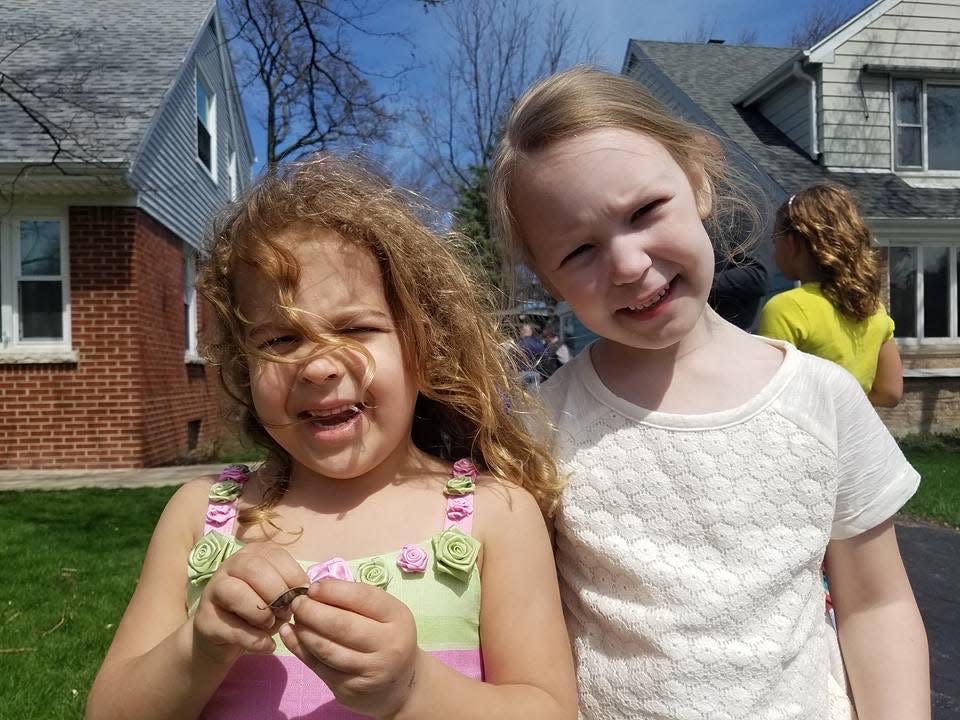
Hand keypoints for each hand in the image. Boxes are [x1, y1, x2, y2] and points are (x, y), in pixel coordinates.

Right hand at [192, 542, 308, 664]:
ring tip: (269, 625)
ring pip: (236, 592)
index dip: (293, 577)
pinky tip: (265, 645)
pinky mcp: (204, 619)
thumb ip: (291, 589)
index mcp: (253, 554)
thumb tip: (304, 594)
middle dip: (277, 593)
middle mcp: (230, 565)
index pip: (276, 555)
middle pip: (254, 569)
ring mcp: (213, 590)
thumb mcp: (280, 596)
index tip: (301, 596)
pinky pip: (232, 628)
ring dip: (261, 613)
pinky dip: (255, 640)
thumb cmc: (259, 611)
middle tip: (284, 612)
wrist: (225, 638)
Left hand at [280, 580, 420, 718]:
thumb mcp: (384, 615)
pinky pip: (318, 667)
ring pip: (327, 648)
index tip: (313, 587)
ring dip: (304, 631)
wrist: (399, 686)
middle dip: (312, 611)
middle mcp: (388, 645)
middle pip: (342, 625)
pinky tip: (289, 635)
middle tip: (297, 603)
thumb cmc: (387, 638)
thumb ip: (356, 601)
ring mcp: (369, 670)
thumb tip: (316, 589)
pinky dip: (299, 649)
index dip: (333, 590)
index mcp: (398, 618)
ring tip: (295, 618)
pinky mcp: (349, 689)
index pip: (363, 598)